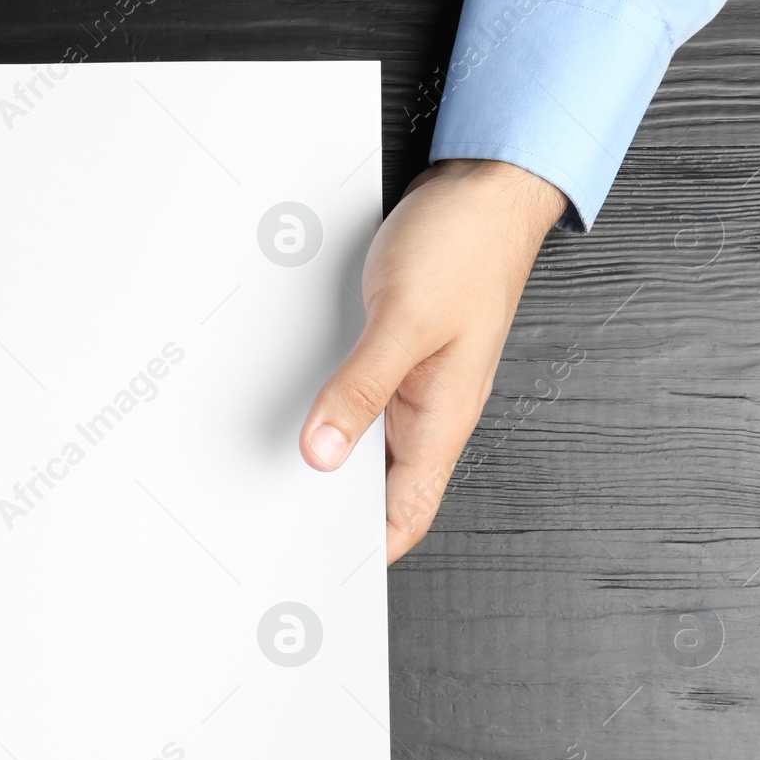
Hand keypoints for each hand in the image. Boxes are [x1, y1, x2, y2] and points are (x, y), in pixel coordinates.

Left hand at [298, 158, 565, 563]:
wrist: (486, 187)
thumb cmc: (465, 247)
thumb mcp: (405, 321)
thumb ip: (361, 389)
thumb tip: (322, 452)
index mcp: (442, 420)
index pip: (405, 515)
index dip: (366, 552)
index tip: (316, 572)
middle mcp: (430, 411)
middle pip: (380, 487)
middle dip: (332, 511)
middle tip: (273, 528)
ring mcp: (415, 382)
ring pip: (367, 442)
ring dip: (327, 455)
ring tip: (274, 474)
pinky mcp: (398, 351)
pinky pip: (361, 398)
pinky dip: (330, 410)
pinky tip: (297, 406)